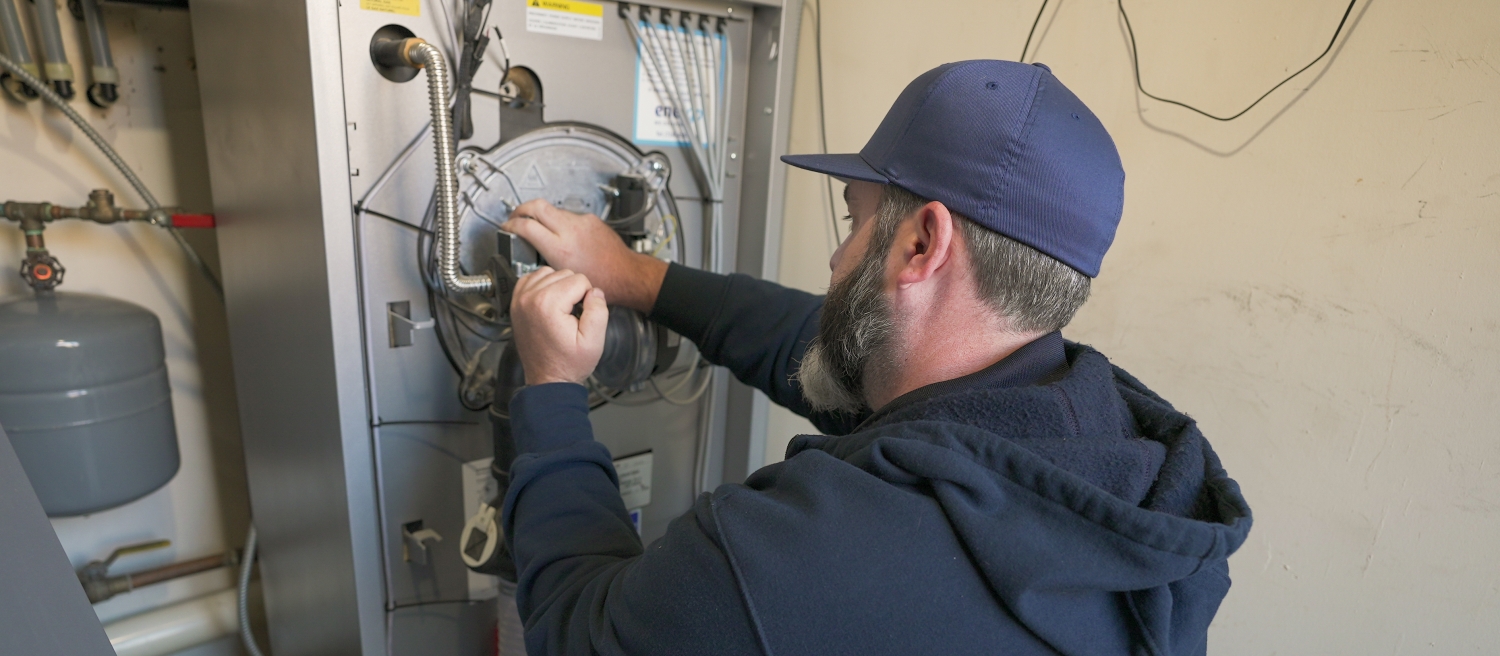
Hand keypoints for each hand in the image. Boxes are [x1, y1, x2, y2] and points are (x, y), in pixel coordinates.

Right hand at [503, 199, 667, 312]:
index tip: (507, 227)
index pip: (526, 225)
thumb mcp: (564, 276)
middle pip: (536, 205)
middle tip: (514, 217)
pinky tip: (561, 233)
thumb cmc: (601, 281)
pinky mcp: (591, 220)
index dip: (511, 225)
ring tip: (537, 227)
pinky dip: (559, 221)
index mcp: (560, 248)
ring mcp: (581, 222)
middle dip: (520, 209)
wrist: (626, 274)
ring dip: (541, 215)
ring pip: (553, 209)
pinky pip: (569, 215)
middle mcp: (570, 230)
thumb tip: (533, 257)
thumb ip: (546, 262)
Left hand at [509, 267, 608, 385]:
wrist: (547, 380)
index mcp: (547, 304)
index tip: (582, 316)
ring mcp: (519, 300)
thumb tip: (595, 292)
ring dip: (559, 286)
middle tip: (572, 315)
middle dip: (574, 291)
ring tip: (562, 308)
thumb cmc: (567, 364)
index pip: (579, 280)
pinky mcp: (516, 303)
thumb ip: (599, 310)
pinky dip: (543, 285)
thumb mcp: (594, 341)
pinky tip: (550, 302)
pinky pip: (532, 278)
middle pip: (564, 274)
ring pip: (549, 272)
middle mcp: (529, 298)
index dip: (588, 297)